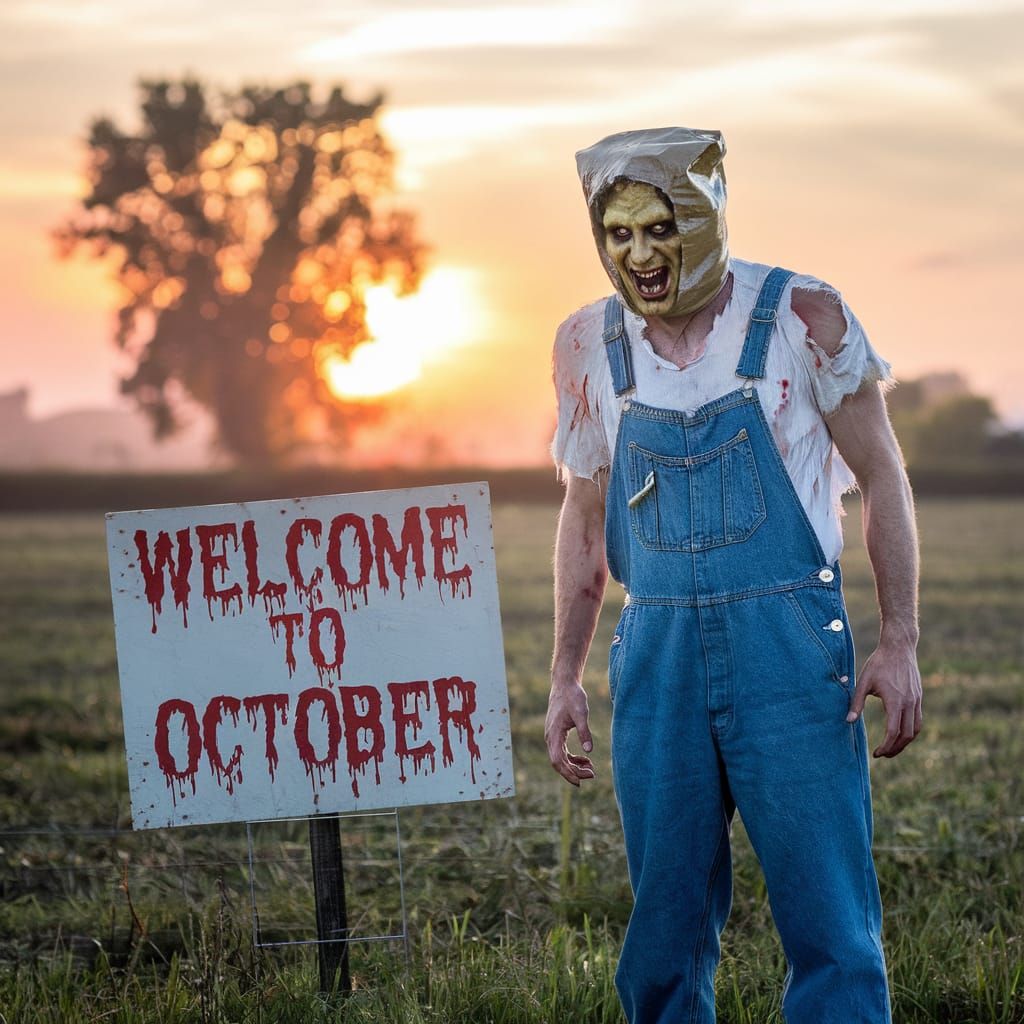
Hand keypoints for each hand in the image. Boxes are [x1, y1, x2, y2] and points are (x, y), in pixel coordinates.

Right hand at [545, 682, 594, 785]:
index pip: (558, 761)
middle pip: (559, 763)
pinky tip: (586, 758)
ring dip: (574, 766)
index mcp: (554, 734)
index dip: (568, 773)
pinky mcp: (557, 733)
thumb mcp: (581, 714)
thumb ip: (585, 732)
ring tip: (591, 769)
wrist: (564, 684)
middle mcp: (550, 737)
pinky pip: (562, 751)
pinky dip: (573, 758)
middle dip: (574, 772)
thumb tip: (589, 752)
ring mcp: (553, 736)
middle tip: (592, 774)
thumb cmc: (573, 697)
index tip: (581, 781)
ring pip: (560, 759)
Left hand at [846, 639, 922, 756]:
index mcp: (896, 701)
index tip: (876, 753)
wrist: (899, 647)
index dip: (886, 746)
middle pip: (906, 735)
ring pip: (915, 729)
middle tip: (883, 754)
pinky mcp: (919, 697)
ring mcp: (917, 700)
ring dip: (904, 742)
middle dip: (895, 749)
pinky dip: (910, 731)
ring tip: (892, 748)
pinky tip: (900, 733)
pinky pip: (918, 720)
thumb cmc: (879, 663)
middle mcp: (909, 703)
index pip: (893, 732)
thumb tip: (849, 721)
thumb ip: (856, 703)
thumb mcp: (864, 682)